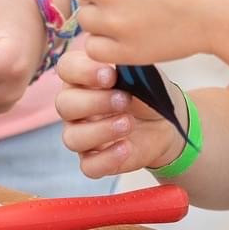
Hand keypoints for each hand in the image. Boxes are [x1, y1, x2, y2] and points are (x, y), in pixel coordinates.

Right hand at [55, 41, 183, 179]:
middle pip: (64, 105)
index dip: (82, 71)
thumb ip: (128, 68)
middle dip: (95, 102)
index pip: (66, 68)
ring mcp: (81, 134)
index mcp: (82, 78)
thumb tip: (120, 64)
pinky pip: (88, 166)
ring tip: (128, 124)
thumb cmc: (146, 93)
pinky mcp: (94, 160)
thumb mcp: (143, 75)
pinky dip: (107, 158)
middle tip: (125, 100)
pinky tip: (126, 147)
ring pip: (72, 138)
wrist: (164, 124)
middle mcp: (75, 106)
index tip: (110, 75)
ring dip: (100, 131)